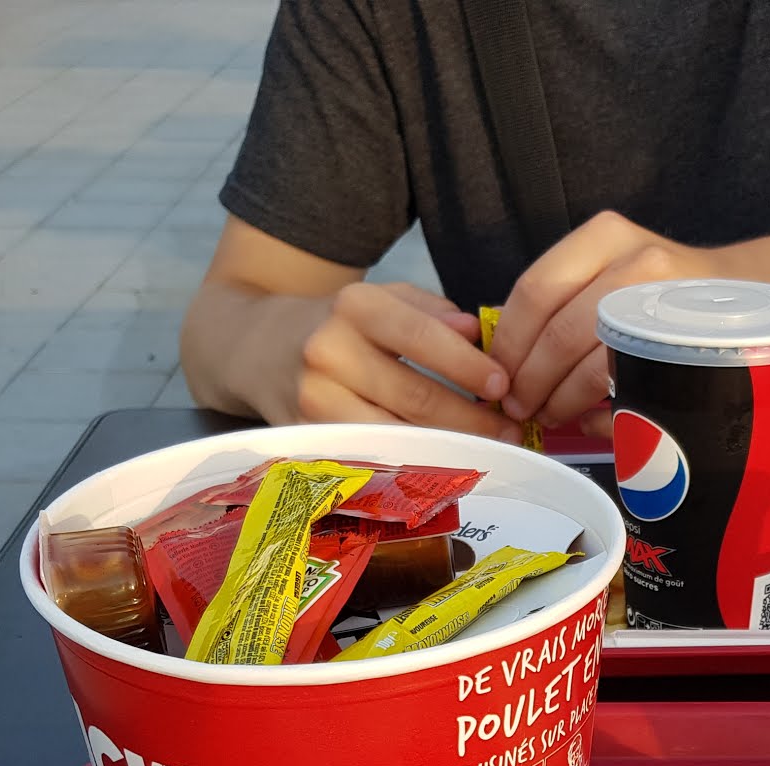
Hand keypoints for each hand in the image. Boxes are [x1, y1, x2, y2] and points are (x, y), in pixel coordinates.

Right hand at [265, 281, 519, 439]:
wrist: (257, 346)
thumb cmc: (340, 323)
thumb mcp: (382, 298)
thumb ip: (431, 311)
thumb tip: (478, 333)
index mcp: (354, 306)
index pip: (423, 339)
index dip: (468, 366)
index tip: (504, 385)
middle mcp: (328, 351)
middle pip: (415, 398)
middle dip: (472, 419)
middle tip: (512, 430)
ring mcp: (314, 400)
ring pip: (398, 435)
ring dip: (450, 448)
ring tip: (488, 448)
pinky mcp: (308, 438)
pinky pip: (373, 456)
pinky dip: (414, 463)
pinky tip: (445, 462)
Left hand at [488, 211, 705, 429]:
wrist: (743, 292)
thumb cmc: (656, 292)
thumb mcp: (610, 272)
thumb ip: (561, 307)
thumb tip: (507, 370)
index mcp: (603, 237)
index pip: (534, 291)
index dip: (509, 344)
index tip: (496, 377)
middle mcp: (636, 261)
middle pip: (559, 332)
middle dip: (529, 381)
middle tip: (519, 409)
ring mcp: (667, 306)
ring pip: (591, 364)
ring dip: (559, 401)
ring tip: (548, 416)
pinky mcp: (685, 348)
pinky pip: (630, 388)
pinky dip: (599, 412)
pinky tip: (588, 420)